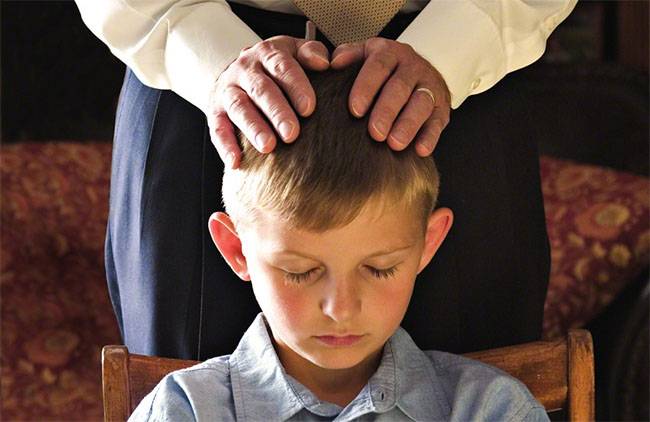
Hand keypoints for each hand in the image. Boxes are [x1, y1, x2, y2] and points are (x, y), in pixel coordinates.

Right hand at [208, 36, 328, 167]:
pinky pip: (218, 129)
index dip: (296, 86)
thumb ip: (313, 54)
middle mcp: (245, 69)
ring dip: (253, 127)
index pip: (282, 66)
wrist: (241, 72)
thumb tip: (324, 64)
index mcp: (268, 53)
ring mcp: (228, 90)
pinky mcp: (215, 112)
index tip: (308, 108)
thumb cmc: (280, 68)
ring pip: (239, 107)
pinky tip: (236, 162)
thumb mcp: (297, 53)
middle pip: (261, 89)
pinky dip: (226, 146)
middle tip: (292, 133)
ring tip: (268, 146)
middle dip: (277, 112)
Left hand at [331, 38, 450, 155]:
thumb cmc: (384, 69)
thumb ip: (347, 56)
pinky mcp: (441, 107)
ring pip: (421, 103)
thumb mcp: (365, 55)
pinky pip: (438, 121)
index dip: (366, 88)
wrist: (419, 71)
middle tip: (375, 132)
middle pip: (400, 87)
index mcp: (389, 53)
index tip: (355, 109)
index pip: (378, 66)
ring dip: (408, 125)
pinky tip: (419, 150)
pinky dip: (430, 136)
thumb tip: (333, 64)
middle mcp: (412, 67)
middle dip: (387, 111)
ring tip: (395, 144)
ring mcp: (429, 86)